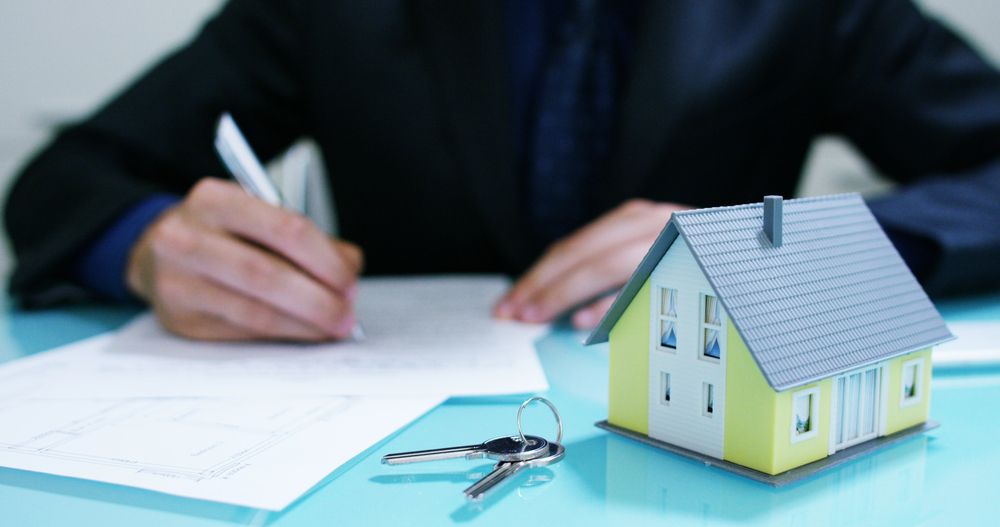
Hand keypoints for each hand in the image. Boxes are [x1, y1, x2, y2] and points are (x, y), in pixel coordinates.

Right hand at [127, 178, 362, 340]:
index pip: (285, 229)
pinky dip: (283, 334)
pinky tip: (304, 332)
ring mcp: (177, 281)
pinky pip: (242, 332)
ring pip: (255, 311)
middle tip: (347, 313)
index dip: (326, 259)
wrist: (158, 252)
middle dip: (317, 299)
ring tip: (333, 326)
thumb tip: (349, 267)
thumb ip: (308, 238)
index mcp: (214, 199)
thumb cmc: (224, 233)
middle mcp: (186, 237)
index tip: (350, 279)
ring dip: (304, 323)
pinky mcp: (179, 319)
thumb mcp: (259, 217)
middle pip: (267, 274)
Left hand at [494, 199, 688, 328]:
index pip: (574, 247)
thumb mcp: (651, 260)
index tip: (510, 303)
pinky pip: (647, 279)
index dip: (539, 276)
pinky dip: (614, 300)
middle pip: (583, 253)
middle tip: (514, 314)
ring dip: (567, 293)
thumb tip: (567, 312)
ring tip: (538, 316)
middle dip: (543, 286)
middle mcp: (652, 220)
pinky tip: (586, 321)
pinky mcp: (696, 256)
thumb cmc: (703, 262)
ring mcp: (675, 235)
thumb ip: (610, 279)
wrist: (771, 245)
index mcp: (635, 218)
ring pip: (608, 262)